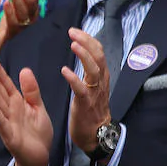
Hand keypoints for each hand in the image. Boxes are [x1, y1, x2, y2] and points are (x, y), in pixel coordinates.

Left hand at [0, 0, 42, 53]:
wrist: (5, 52)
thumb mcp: (13, 11)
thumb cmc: (9, 30)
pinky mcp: (15, 35)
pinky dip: (10, 12)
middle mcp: (32, 18)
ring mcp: (25, 26)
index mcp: (33, 11)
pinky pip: (14, 22)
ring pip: (25, 9)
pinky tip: (5, 3)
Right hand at [0, 55, 53, 165]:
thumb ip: (31, 91)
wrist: (40, 157)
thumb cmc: (37, 133)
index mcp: (17, 104)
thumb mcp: (37, 108)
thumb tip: (24, 69)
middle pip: (0, 91)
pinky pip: (2, 122)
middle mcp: (9, 111)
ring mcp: (7, 123)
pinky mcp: (9, 136)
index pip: (6, 85)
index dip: (0, 72)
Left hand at [62, 28, 112, 154]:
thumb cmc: (92, 111)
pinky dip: (74, 79)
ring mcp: (94, 93)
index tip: (76, 31)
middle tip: (73, 32)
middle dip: (86, 42)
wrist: (96, 134)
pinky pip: (81, 89)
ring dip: (84, 56)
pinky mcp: (85, 103)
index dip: (89, 40)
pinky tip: (65, 70)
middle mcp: (101, 82)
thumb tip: (83, 55)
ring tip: (73, 44)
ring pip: (94, 70)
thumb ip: (90, 72)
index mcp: (102, 77)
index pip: (99, 52)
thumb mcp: (93, 87)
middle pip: (98, 57)